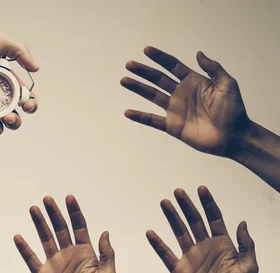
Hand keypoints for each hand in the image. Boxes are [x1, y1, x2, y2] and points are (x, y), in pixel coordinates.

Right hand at [14, 196, 115, 272]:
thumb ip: (107, 254)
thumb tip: (105, 232)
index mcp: (85, 253)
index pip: (79, 227)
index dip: (74, 212)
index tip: (69, 198)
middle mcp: (69, 255)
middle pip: (60, 229)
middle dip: (54, 213)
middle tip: (47, 199)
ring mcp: (54, 264)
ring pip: (45, 238)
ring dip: (39, 224)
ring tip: (33, 208)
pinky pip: (31, 259)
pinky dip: (24, 248)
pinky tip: (18, 236)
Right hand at [121, 47, 250, 155]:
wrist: (233, 136)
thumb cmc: (234, 110)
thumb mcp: (228, 85)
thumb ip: (214, 69)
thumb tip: (198, 53)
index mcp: (193, 81)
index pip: (172, 66)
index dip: (160, 58)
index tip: (147, 50)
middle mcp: (181, 93)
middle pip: (158, 79)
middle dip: (143, 71)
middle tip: (129, 65)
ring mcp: (175, 110)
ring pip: (152, 96)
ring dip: (138, 88)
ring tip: (124, 80)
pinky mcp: (172, 126)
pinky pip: (152, 120)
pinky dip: (140, 116)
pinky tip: (128, 112)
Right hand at [147, 186, 257, 272]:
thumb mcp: (249, 267)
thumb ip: (246, 245)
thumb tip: (241, 222)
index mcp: (223, 245)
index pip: (214, 218)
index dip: (208, 204)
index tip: (201, 189)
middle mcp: (205, 248)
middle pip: (194, 221)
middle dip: (187, 206)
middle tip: (178, 192)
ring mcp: (191, 258)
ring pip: (179, 232)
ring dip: (172, 217)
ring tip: (164, 203)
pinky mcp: (179, 270)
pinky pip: (166, 254)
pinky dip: (158, 243)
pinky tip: (151, 232)